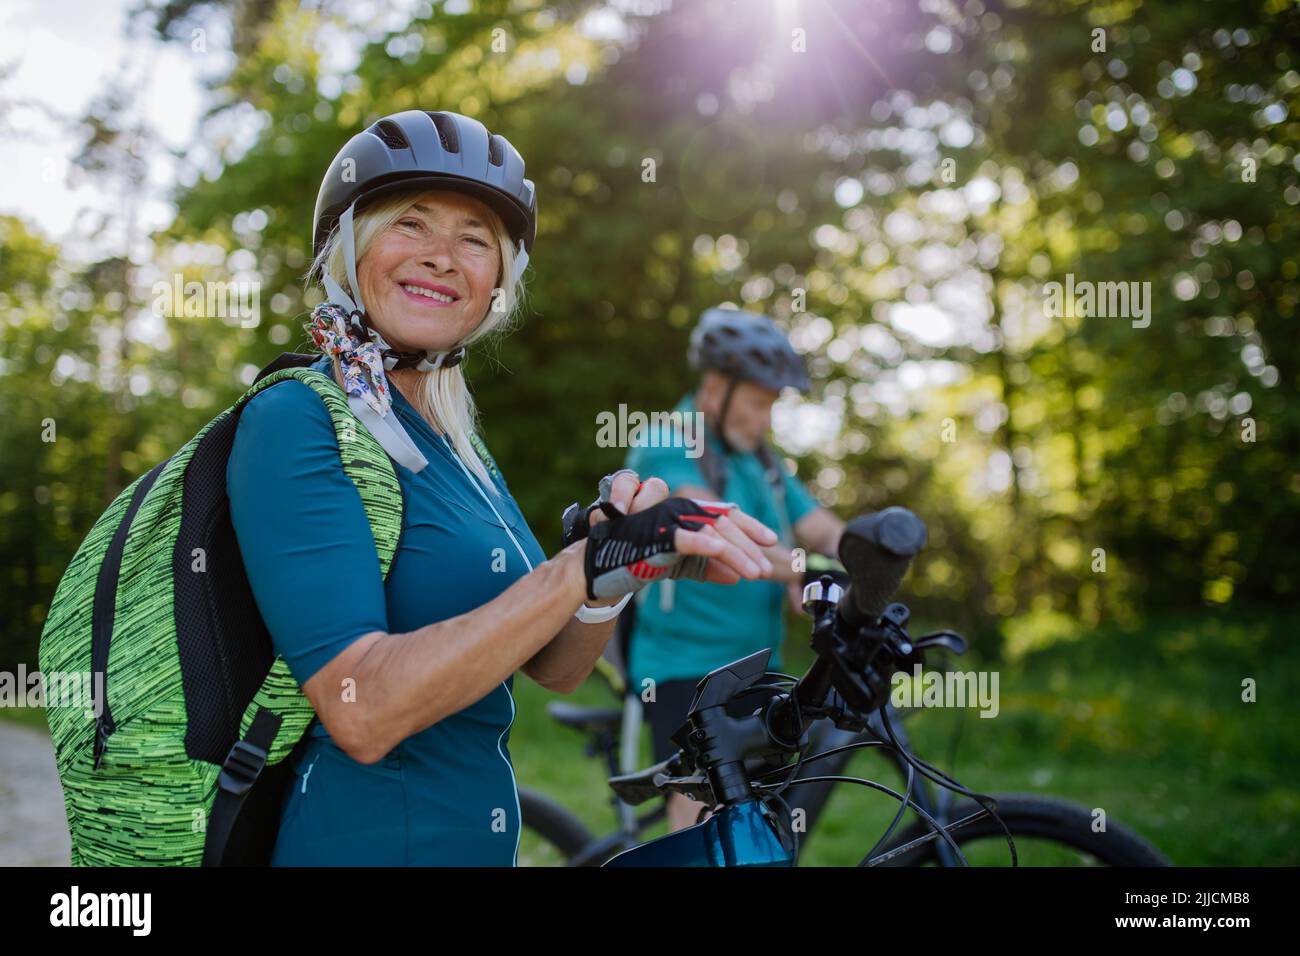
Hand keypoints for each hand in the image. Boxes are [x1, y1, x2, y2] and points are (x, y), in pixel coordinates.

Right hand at [588, 469, 776, 581]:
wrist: (598, 565)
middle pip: (723, 522)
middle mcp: (678, 508)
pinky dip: (706, 546)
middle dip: (748, 545)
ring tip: (754, 572)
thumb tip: (736, 577)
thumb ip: (706, 567)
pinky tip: (725, 558)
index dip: (749, 525)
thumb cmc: (635, 556)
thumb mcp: (678, 564)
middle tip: (765, 569)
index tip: (771, 541)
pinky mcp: (654, 533)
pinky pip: (685, 538)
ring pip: (711, 531)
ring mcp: (666, 518)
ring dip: (736, 552)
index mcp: (684, 512)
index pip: (723, 513)